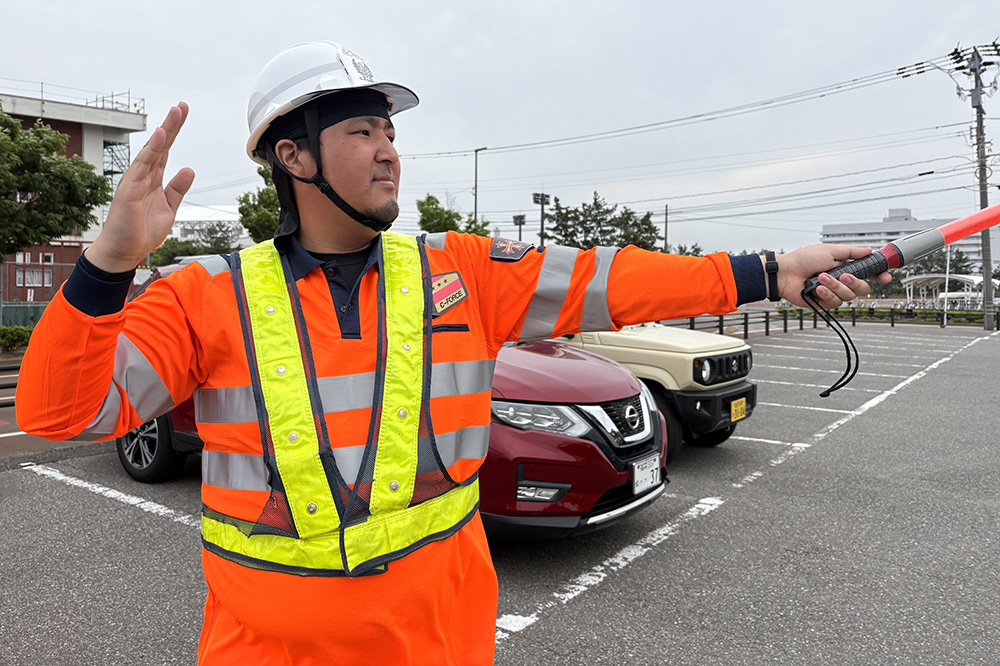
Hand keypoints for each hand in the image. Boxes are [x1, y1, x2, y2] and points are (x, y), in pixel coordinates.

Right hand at [86, 103, 195, 272]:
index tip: (182, 114)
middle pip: (159, 145)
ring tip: (175, 113)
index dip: (173, 132)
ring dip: (164, 131)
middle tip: (182, 106)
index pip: (165, 150)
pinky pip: (142, 166)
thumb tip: (189, 169)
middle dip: (171, 125)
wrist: (124, 251)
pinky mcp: (129, 190)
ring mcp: (135, 181)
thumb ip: (177, 189)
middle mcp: (142, 175)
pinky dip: (152, 150)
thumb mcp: (168, 208)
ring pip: (151, 151)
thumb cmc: (141, 230)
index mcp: (152, 179)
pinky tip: (160, 136)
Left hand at [773, 244, 892, 308]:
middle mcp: (841, 280)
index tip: (886, 277)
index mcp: (845, 267)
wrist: (786, 273)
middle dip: (854, 282)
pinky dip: (826, 294)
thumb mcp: (830, 250)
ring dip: (834, 286)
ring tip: (821, 278)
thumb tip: (868, 250)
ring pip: (848, 296)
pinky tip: (817, 288)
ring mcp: (833, 292)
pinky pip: (834, 303)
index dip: (879, 276)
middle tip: (843, 276)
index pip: (867, 273)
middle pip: (862, 289)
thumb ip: (851, 252)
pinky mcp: (824, 302)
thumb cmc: (803, 259)